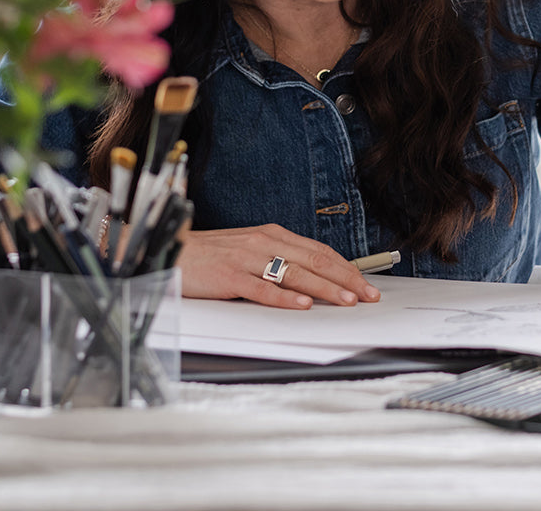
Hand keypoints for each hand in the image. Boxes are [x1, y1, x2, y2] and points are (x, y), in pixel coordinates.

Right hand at [178, 224, 381, 308]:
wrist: (172, 250)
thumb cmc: (211, 255)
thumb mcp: (250, 250)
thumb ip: (278, 260)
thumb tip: (313, 279)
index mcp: (272, 235)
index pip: (319, 251)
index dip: (346, 267)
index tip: (366, 284)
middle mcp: (264, 243)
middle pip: (314, 261)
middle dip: (346, 279)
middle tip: (368, 295)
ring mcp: (247, 259)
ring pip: (294, 274)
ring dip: (325, 288)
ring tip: (346, 300)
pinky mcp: (230, 276)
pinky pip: (262, 288)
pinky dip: (285, 297)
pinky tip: (302, 305)